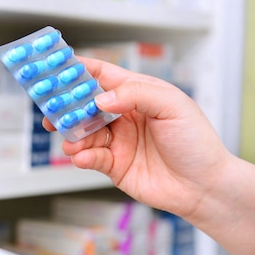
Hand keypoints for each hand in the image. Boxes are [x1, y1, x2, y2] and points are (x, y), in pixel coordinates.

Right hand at [43, 56, 231, 218]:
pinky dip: (82, 156)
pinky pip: (90, 157)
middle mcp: (124, 116)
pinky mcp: (114, 166)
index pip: (102, 75)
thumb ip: (135, 94)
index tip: (55, 67)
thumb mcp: (172, 106)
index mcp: (138, 93)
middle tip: (50, 109)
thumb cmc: (195, 142)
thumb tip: (100, 100)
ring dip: (72, 134)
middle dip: (66, 106)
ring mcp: (118, 141)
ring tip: (70, 140)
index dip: (78, 70)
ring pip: (83, 132)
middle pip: (85, 105)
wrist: (204, 187)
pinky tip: (82, 157)